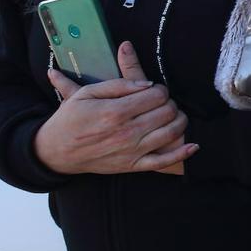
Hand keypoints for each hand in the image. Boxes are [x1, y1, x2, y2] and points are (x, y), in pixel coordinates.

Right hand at [34, 42, 196, 174]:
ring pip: (171, 133)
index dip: (161, 90)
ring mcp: (132, 151)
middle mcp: (127, 132)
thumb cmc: (71, 118)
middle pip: (167, 112)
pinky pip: (163, 162)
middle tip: (164, 102)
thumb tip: (147, 84)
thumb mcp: (86, 93)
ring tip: (174, 115)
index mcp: (115, 111)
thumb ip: (118, 84)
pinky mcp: (133, 165)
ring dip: (180, 121)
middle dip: (170, 103)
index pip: (156, 95)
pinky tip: (193, 145)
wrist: (57, 152)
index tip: (156, 90)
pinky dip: (182, 153)